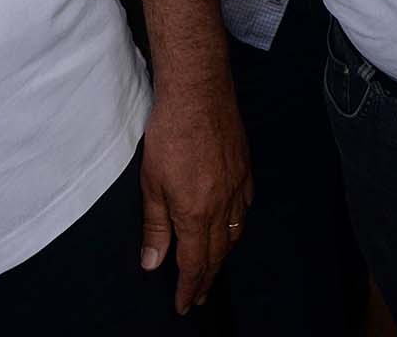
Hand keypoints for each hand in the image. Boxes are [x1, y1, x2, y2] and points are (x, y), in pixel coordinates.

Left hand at [137, 74, 251, 312]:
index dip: (189, 287)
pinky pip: (245, 208)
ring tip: (212, 267)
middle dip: (206, 279)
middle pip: (217, 254)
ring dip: (222, 256)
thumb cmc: (170, 132)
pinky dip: (237, 226)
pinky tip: (231, 226)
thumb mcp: (151, 183)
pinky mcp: (244, 169)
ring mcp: (237, 187)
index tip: (185, 304)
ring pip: (234, 234)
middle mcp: (222, 205)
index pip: (194, 262)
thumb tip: (152, 262)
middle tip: (198, 296)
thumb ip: (154, 226)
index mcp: (196, 212)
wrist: (199, 92)